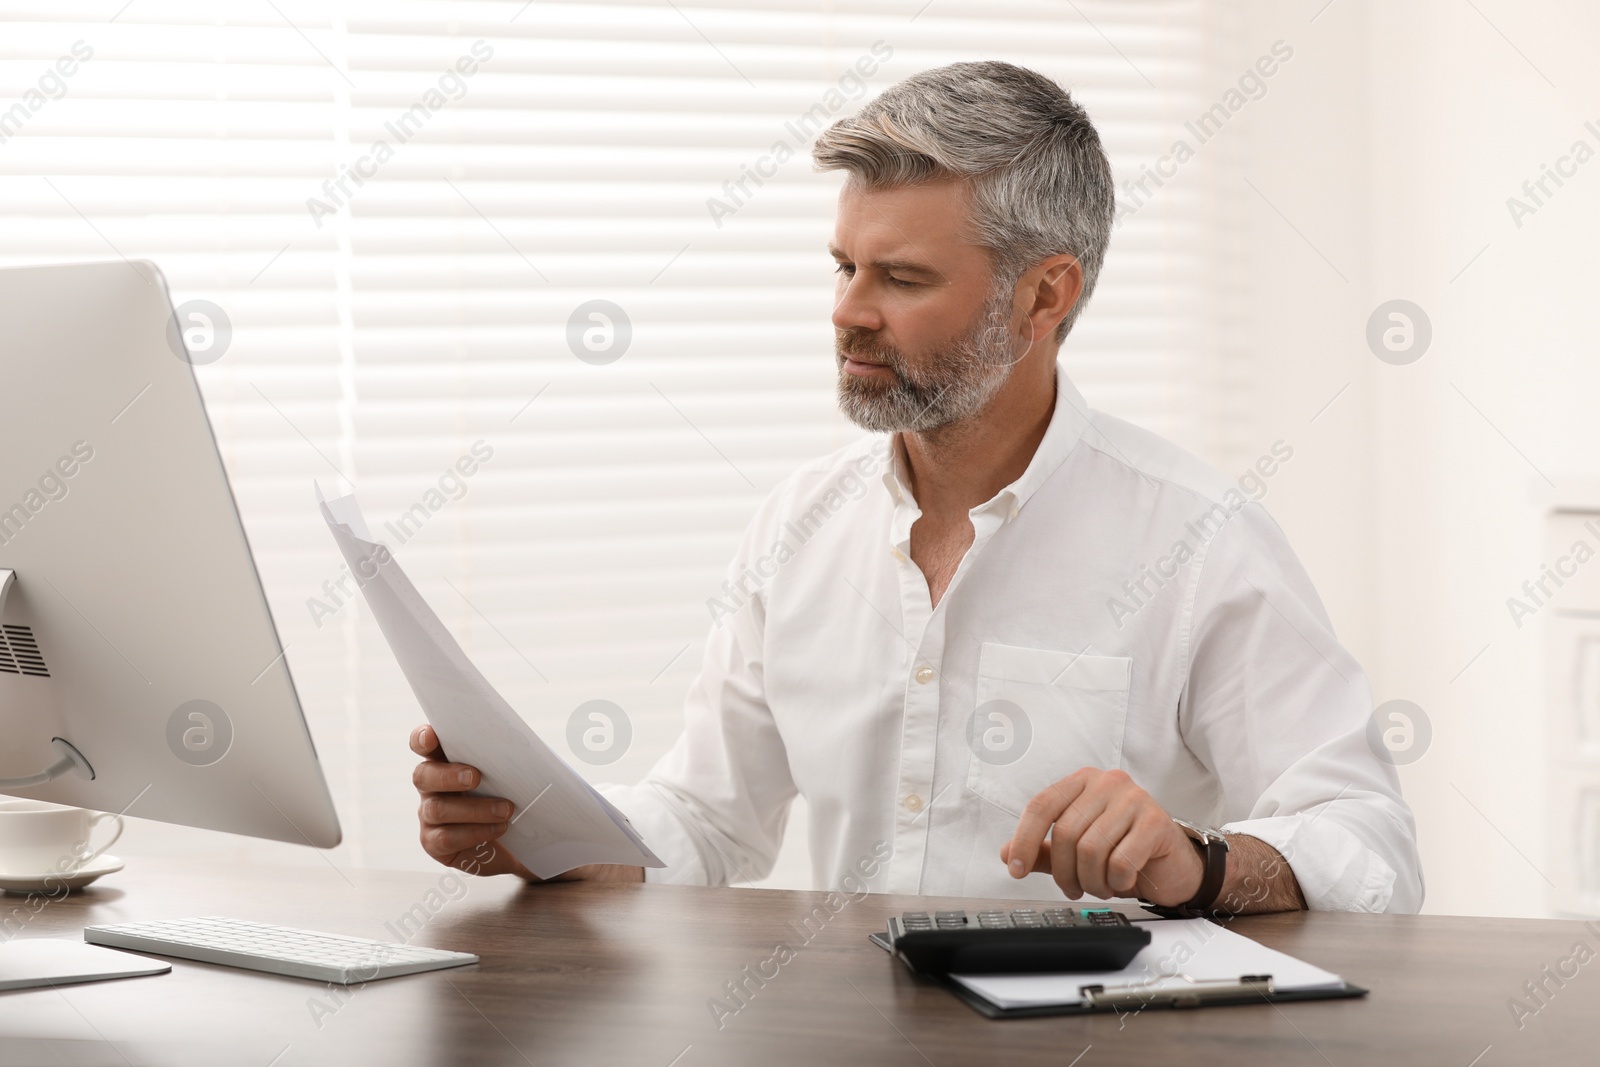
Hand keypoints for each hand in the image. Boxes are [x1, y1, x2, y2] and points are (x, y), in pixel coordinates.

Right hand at [410, 725, 644, 884]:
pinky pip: (445, 838)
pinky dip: (475, 832)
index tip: (432, 735)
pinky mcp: (435, 843)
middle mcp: (432, 785)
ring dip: (474, 808)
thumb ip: (510, 756)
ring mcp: (429, 815)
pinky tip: (499, 829)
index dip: (423, 737)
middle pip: (424, 775)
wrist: (526, 840)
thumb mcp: (517, 772)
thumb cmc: (518, 795)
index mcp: (447, 759)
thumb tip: (526, 745)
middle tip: (476, 776)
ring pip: (437, 808)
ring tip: (506, 810)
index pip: (424, 743)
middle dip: (449, 775)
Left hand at [1000, 768, 1203, 906]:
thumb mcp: (1077, 852)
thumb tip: (1006, 853)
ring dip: (1091, 881)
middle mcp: (1107, 782)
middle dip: (1064, 872)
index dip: (1024, 840)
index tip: (1015, 868)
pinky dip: (1116, 882)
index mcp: (1082, 781)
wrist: (1174, 867)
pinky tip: (1123, 882)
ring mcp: (1134, 799)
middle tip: (1074, 888)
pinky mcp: (1156, 822)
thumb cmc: (1125, 852)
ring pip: (1091, 849)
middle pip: (1065, 833)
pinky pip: (1120, 862)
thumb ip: (1044, 850)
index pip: (1041, 806)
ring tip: (1100, 886)